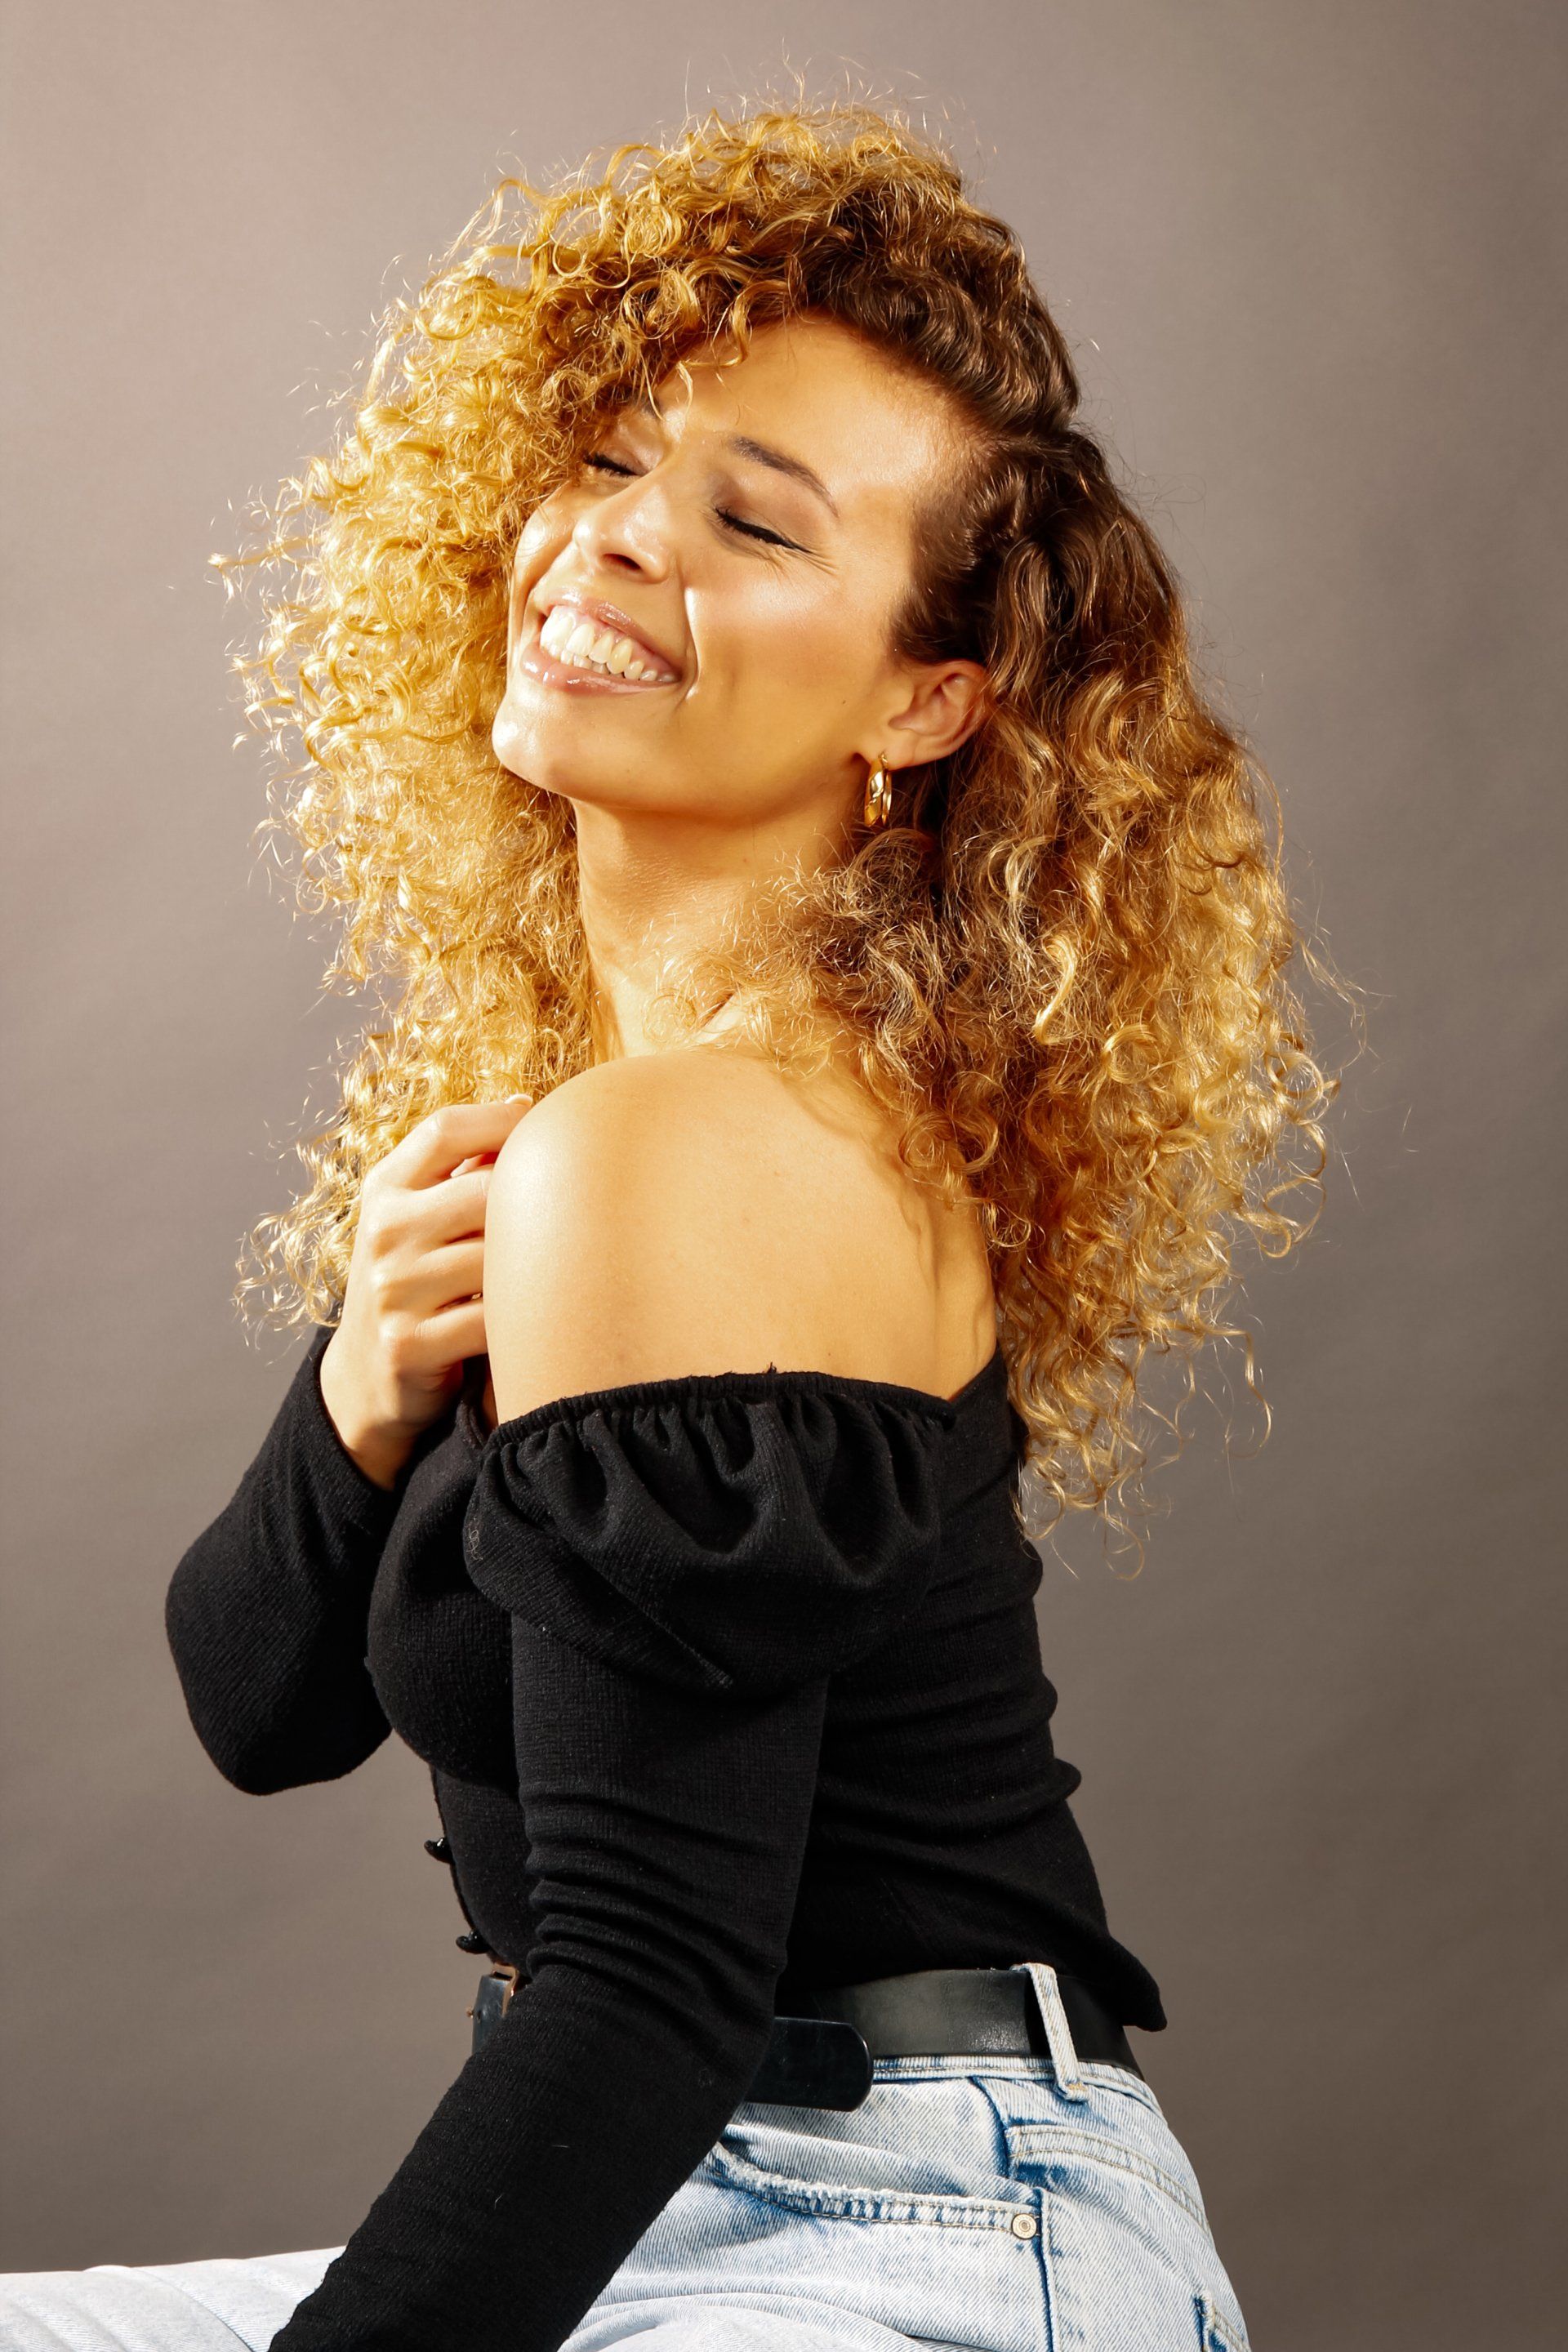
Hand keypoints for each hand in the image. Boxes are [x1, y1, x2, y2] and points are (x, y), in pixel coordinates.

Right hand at [317, 1097, 534, 1488]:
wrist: (364, 1375)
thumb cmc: (417, 1280)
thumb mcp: (419, 1217)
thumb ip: (463, 1168)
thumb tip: (521, 1103)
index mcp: (385, 1188)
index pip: (445, 1129)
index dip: (503, 1122)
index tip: (546, 1134)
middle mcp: (383, 1231)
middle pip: (485, 1190)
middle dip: (531, 1208)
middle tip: (563, 1225)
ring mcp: (392, 1289)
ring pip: (497, 1258)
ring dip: (530, 1271)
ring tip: (543, 1279)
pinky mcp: (409, 1345)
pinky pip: (493, 1319)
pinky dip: (518, 1322)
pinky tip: (525, 1322)